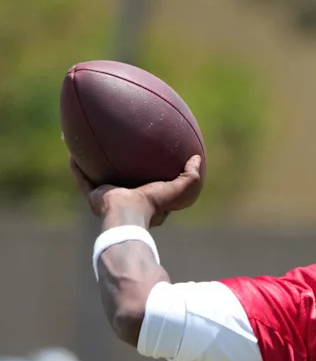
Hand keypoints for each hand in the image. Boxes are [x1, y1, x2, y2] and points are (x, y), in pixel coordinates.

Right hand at [70, 155, 202, 227]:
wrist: (127, 214)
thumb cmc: (153, 203)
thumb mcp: (179, 189)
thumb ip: (190, 176)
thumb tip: (197, 158)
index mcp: (145, 199)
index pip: (148, 185)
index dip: (149, 173)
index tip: (149, 158)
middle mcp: (125, 198)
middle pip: (121, 179)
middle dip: (118, 167)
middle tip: (117, 149)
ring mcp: (108, 197)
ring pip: (98, 177)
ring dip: (93, 164)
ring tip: (89, 145)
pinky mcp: (94, 196)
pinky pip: (82, 178)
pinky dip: (77, 166)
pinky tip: (72, 150)